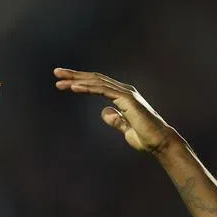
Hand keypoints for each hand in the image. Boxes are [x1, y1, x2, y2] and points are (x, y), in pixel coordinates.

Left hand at [54, 68, 176, 153]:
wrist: (159, 142)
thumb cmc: (145, 138)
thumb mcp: (125, 129)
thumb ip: (116, 120)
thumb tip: (104, 112)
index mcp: (122, 96)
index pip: (97, 84)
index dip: (80, 82)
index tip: (63, 83)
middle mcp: (124, 91)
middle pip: (95, 79)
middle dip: (74, 76)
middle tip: (56, 73)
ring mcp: (126, 94)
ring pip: (97, 82)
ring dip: (77, 80)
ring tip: (60, 80)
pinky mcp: (127, 100)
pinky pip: (104, 91)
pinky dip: (88, 87)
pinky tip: (75, 87)